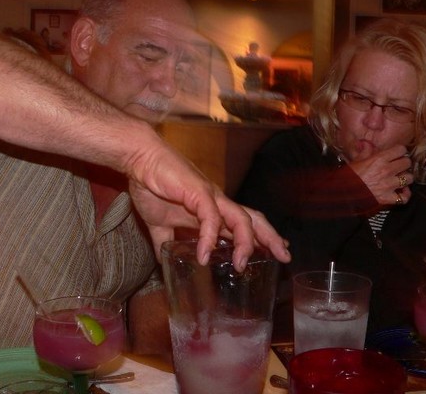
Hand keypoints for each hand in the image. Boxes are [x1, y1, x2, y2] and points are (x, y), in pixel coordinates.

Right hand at [127, 139, 290, 270]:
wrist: (140, 160)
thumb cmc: (152, 185)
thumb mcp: (159, 223)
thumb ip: (164, 241)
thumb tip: (162, 261)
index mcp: (214, 209)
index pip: (247, 223)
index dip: (264, 236)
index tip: (278, 251)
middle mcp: (219, 202)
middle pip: (254, 220)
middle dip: (271, 238)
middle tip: (284, 255)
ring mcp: (211, 196)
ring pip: (241, 219)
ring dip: (245, 242)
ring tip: (240, 264)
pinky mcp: (198, 192)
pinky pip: (210, 218)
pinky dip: (209, 238)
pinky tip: (204, 256)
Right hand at [347, 145, 412, 205]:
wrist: (342, 193)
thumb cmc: (348, 177)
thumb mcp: (355, 160)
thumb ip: (365, 151)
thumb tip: (366, 144)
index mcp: (378, 159)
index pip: (400, 149)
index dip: (400, 151)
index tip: (398, 153)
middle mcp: (386, 171)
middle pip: (407, 162)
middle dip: (404, 163)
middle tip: (400, 165)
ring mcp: (388, 185)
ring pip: (409, 178)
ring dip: (406, 178)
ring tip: (400, 177)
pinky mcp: (387, 198)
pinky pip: (404, 197)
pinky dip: (404, 195)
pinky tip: (401, 192)